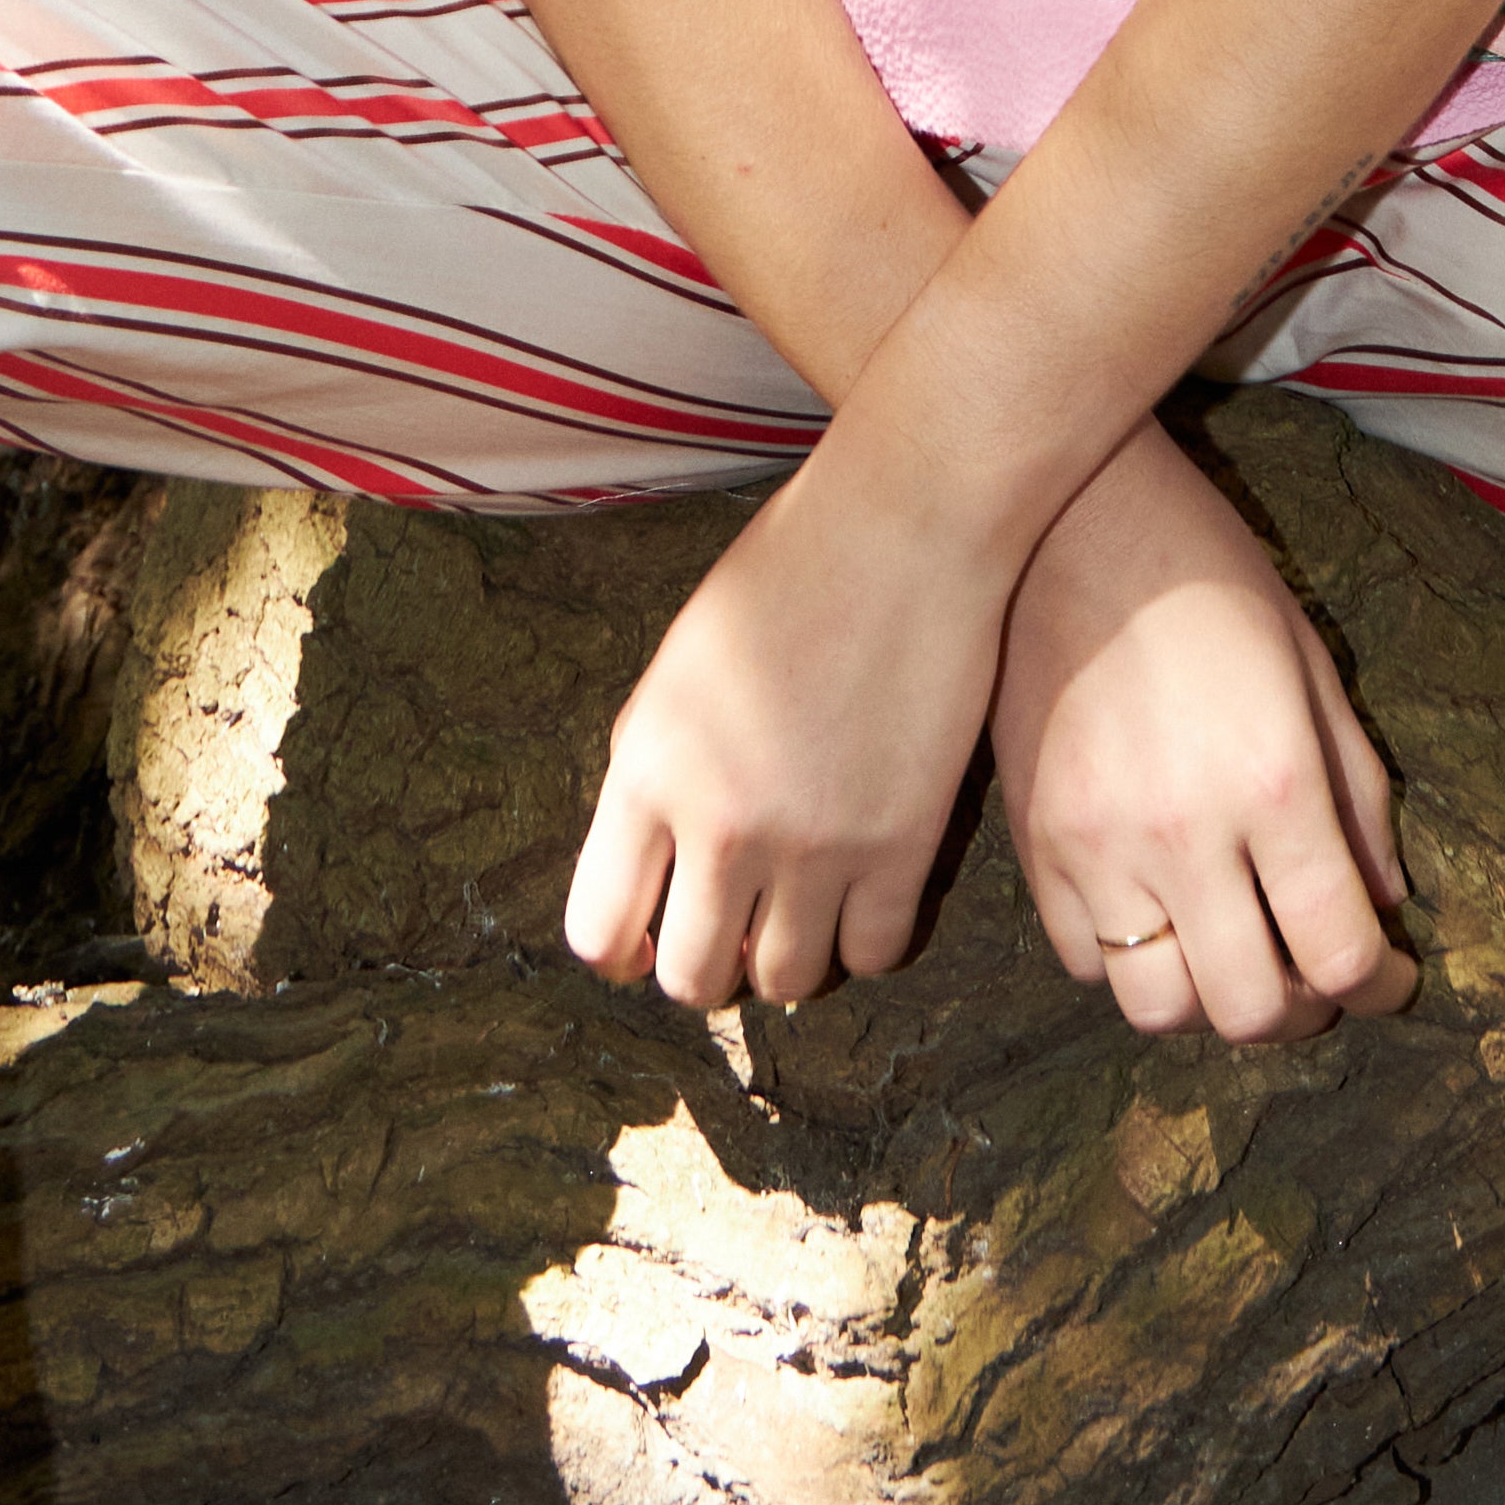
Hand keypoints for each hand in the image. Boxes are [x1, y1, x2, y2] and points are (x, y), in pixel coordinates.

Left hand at [563, 422, 1015, 1009]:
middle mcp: (722, 822)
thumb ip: (653, 767)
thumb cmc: (789, 570)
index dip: (620, 952)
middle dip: (705, 967)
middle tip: (732, 930)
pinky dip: (865, 942)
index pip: (598, 931)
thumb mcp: (680, 665)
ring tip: (802, 914)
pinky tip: (865, 899)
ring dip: (788, 960)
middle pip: (690, 978)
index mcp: (648, 770)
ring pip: (786, 981)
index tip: (647, 939)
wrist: (905, 523)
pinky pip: (874, 954)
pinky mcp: (903, 844)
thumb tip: (652, 864)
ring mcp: (816, 842)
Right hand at [990, 423, 1416, 1045]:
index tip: (1390, 976)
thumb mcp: (1313, 668)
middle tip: (1316, 973)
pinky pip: (1084, 963)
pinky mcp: (1034, 846)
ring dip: (1211, 999)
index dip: (1380, 986)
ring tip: (1235, 951)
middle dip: (1301, 1010)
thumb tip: (1384, 898)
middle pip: (1249, 1010)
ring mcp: (1096, 848)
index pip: (1338, 951)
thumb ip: (1357, 792)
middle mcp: (1184, 834)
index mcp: (1273, 783)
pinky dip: (1132, 962)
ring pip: (1158, 1010)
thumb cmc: (1209, 578)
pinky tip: (1161, 911)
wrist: (1071, 522)